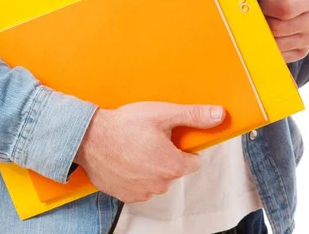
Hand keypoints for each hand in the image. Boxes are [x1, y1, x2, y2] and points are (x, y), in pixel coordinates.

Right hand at [74, 102, 225, 202]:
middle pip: (174, 169)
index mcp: (173, 165)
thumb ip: (193, 116)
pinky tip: (125, 158)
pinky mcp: (126, 195)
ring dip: (150, 165)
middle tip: (149, 137)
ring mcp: (143, 192)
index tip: (172, 138)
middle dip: (165, 155)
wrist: (90, 138)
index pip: (194, 162)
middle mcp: (160, 184)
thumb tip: (219, 115)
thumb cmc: (124, 125)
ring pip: (156, 178)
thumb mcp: (162, 113)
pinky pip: (139, 186)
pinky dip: (135, 174)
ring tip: (134, 146)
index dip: (184, 148)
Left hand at [258, 0, 308, 62]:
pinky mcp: (301, 51)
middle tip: (256, 13)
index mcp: (307, 0)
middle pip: (278, 29)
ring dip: (262, 34)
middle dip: (261, 21)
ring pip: (277, 44)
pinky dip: (268, 47)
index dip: (266, 6)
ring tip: (259, 22)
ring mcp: (307, 38)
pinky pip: (281, 56)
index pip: (285, 10)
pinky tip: (265, 34)